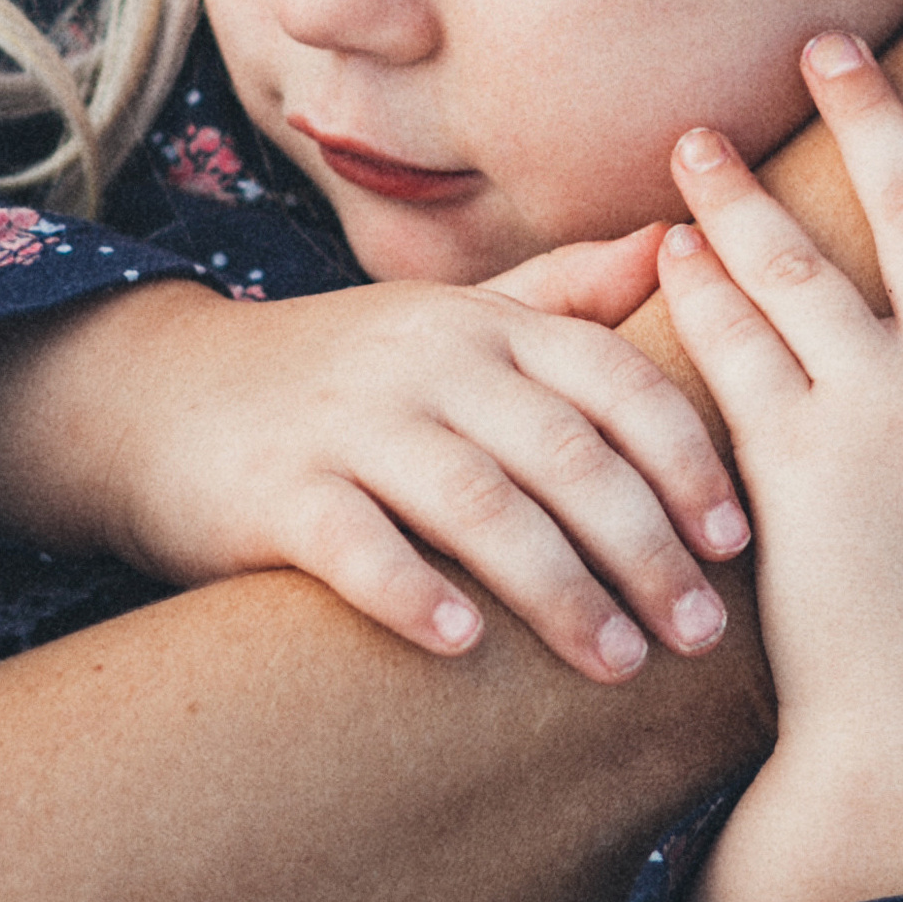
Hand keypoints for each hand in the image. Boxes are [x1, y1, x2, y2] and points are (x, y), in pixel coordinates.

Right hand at [75, 250, 750, 679]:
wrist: (163, 396)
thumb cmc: (342, 373)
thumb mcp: (454, 316)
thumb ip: (565, 290)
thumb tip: (678, 238)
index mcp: (485, 323)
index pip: (613, 379)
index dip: (684, 457)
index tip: (739, 541)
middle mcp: (427, 360)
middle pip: (563, 451)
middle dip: (644, 545)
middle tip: (700, 634)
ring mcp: (349, 422)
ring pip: (476, 502)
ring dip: (557, 588)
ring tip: (616, 663)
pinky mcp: (277, 490)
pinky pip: (354, 542)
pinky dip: (410, 591)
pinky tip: (461, 644)